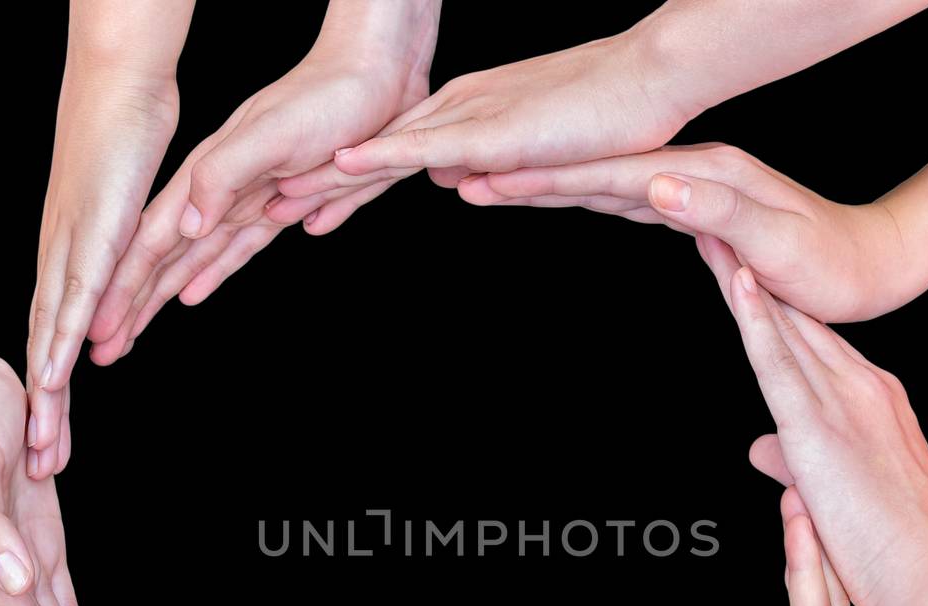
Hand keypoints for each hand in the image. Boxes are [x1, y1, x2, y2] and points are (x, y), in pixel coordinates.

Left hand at [25, 61, 180, 477]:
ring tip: (41, 445)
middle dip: (44, 417)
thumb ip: (125, 271)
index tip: (54, 446)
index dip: (54, 400)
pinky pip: (70, 303)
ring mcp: (69, 257)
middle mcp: (58, 269)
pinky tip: (52, 378)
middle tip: (41, 469)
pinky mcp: (86, 243)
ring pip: (49, 340)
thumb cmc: (124, 153)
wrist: (118, 98)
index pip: (58, 347)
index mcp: (69, 270)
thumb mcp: (126, 230)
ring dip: (45, 396)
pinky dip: (58, 344)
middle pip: (45, 357)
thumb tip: (125, 306)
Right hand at [82, 2, 439, 365]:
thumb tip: (187, 227)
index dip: (124, 287)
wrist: (374, 78)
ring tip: (132, 329)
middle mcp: (219, 191)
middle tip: (103, 347)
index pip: (153, 242)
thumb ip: (224, 175)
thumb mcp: (273, 136)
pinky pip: (237, 252)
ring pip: (195, 261)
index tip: (99, 327)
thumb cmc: (325, 100)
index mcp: (207, 175)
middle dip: (131, 304)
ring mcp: (248, 200)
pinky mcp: (281, 207)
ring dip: (161, 296)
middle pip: (164, 259)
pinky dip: (212, 275)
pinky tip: (191, 293)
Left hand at [271, 28, 692, 228]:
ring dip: (333, 178)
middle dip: (320, 184)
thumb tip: (456, 182)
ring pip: (386, 151)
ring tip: (280, 202)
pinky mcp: (491, 127)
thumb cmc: (613, 117)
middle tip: (273, 207)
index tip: (302, 201)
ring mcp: (471, 115)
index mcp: (469, 112)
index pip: (395, 153)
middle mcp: (457, 109)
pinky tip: (344, 167)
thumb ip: (496, 166)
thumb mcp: (540, 152)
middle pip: (374, 153)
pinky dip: (382, 157)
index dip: (347, 178)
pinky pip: (427, 144)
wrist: (654, 77)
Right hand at [459, 143, 911, 321]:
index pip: (612, 174)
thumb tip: (656, 186)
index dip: (549, 177)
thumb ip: (720, 212)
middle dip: (526, 173)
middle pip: (592, 169)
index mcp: (707, 177)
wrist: (872, 269)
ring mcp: (691, 188)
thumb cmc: (833, 267)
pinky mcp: (694, 211)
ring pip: (600, 182)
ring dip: (543, 182)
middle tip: (461, 175)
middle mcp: (693, 173)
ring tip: (485, 184)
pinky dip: (580, 196)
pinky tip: (557, 195)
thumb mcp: (780, 243)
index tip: (491, 179)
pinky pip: (621, 200)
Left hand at [700, 236, 927, 605]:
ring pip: (783, 327)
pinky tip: (735, 281)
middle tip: (714, 221)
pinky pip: (780, 364)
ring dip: (741, 277)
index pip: (810, 340)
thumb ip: (799, 464)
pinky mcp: (822, 429)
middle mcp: (862, 388)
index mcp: (872, 401)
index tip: (739, 262)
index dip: (771, 301)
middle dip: (750, 272)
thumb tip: (761, 451)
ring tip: (707, 228)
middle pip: (793, 319)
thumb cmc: (897, 551)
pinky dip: (756, 320)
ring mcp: (845, 403)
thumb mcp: (842, 493)